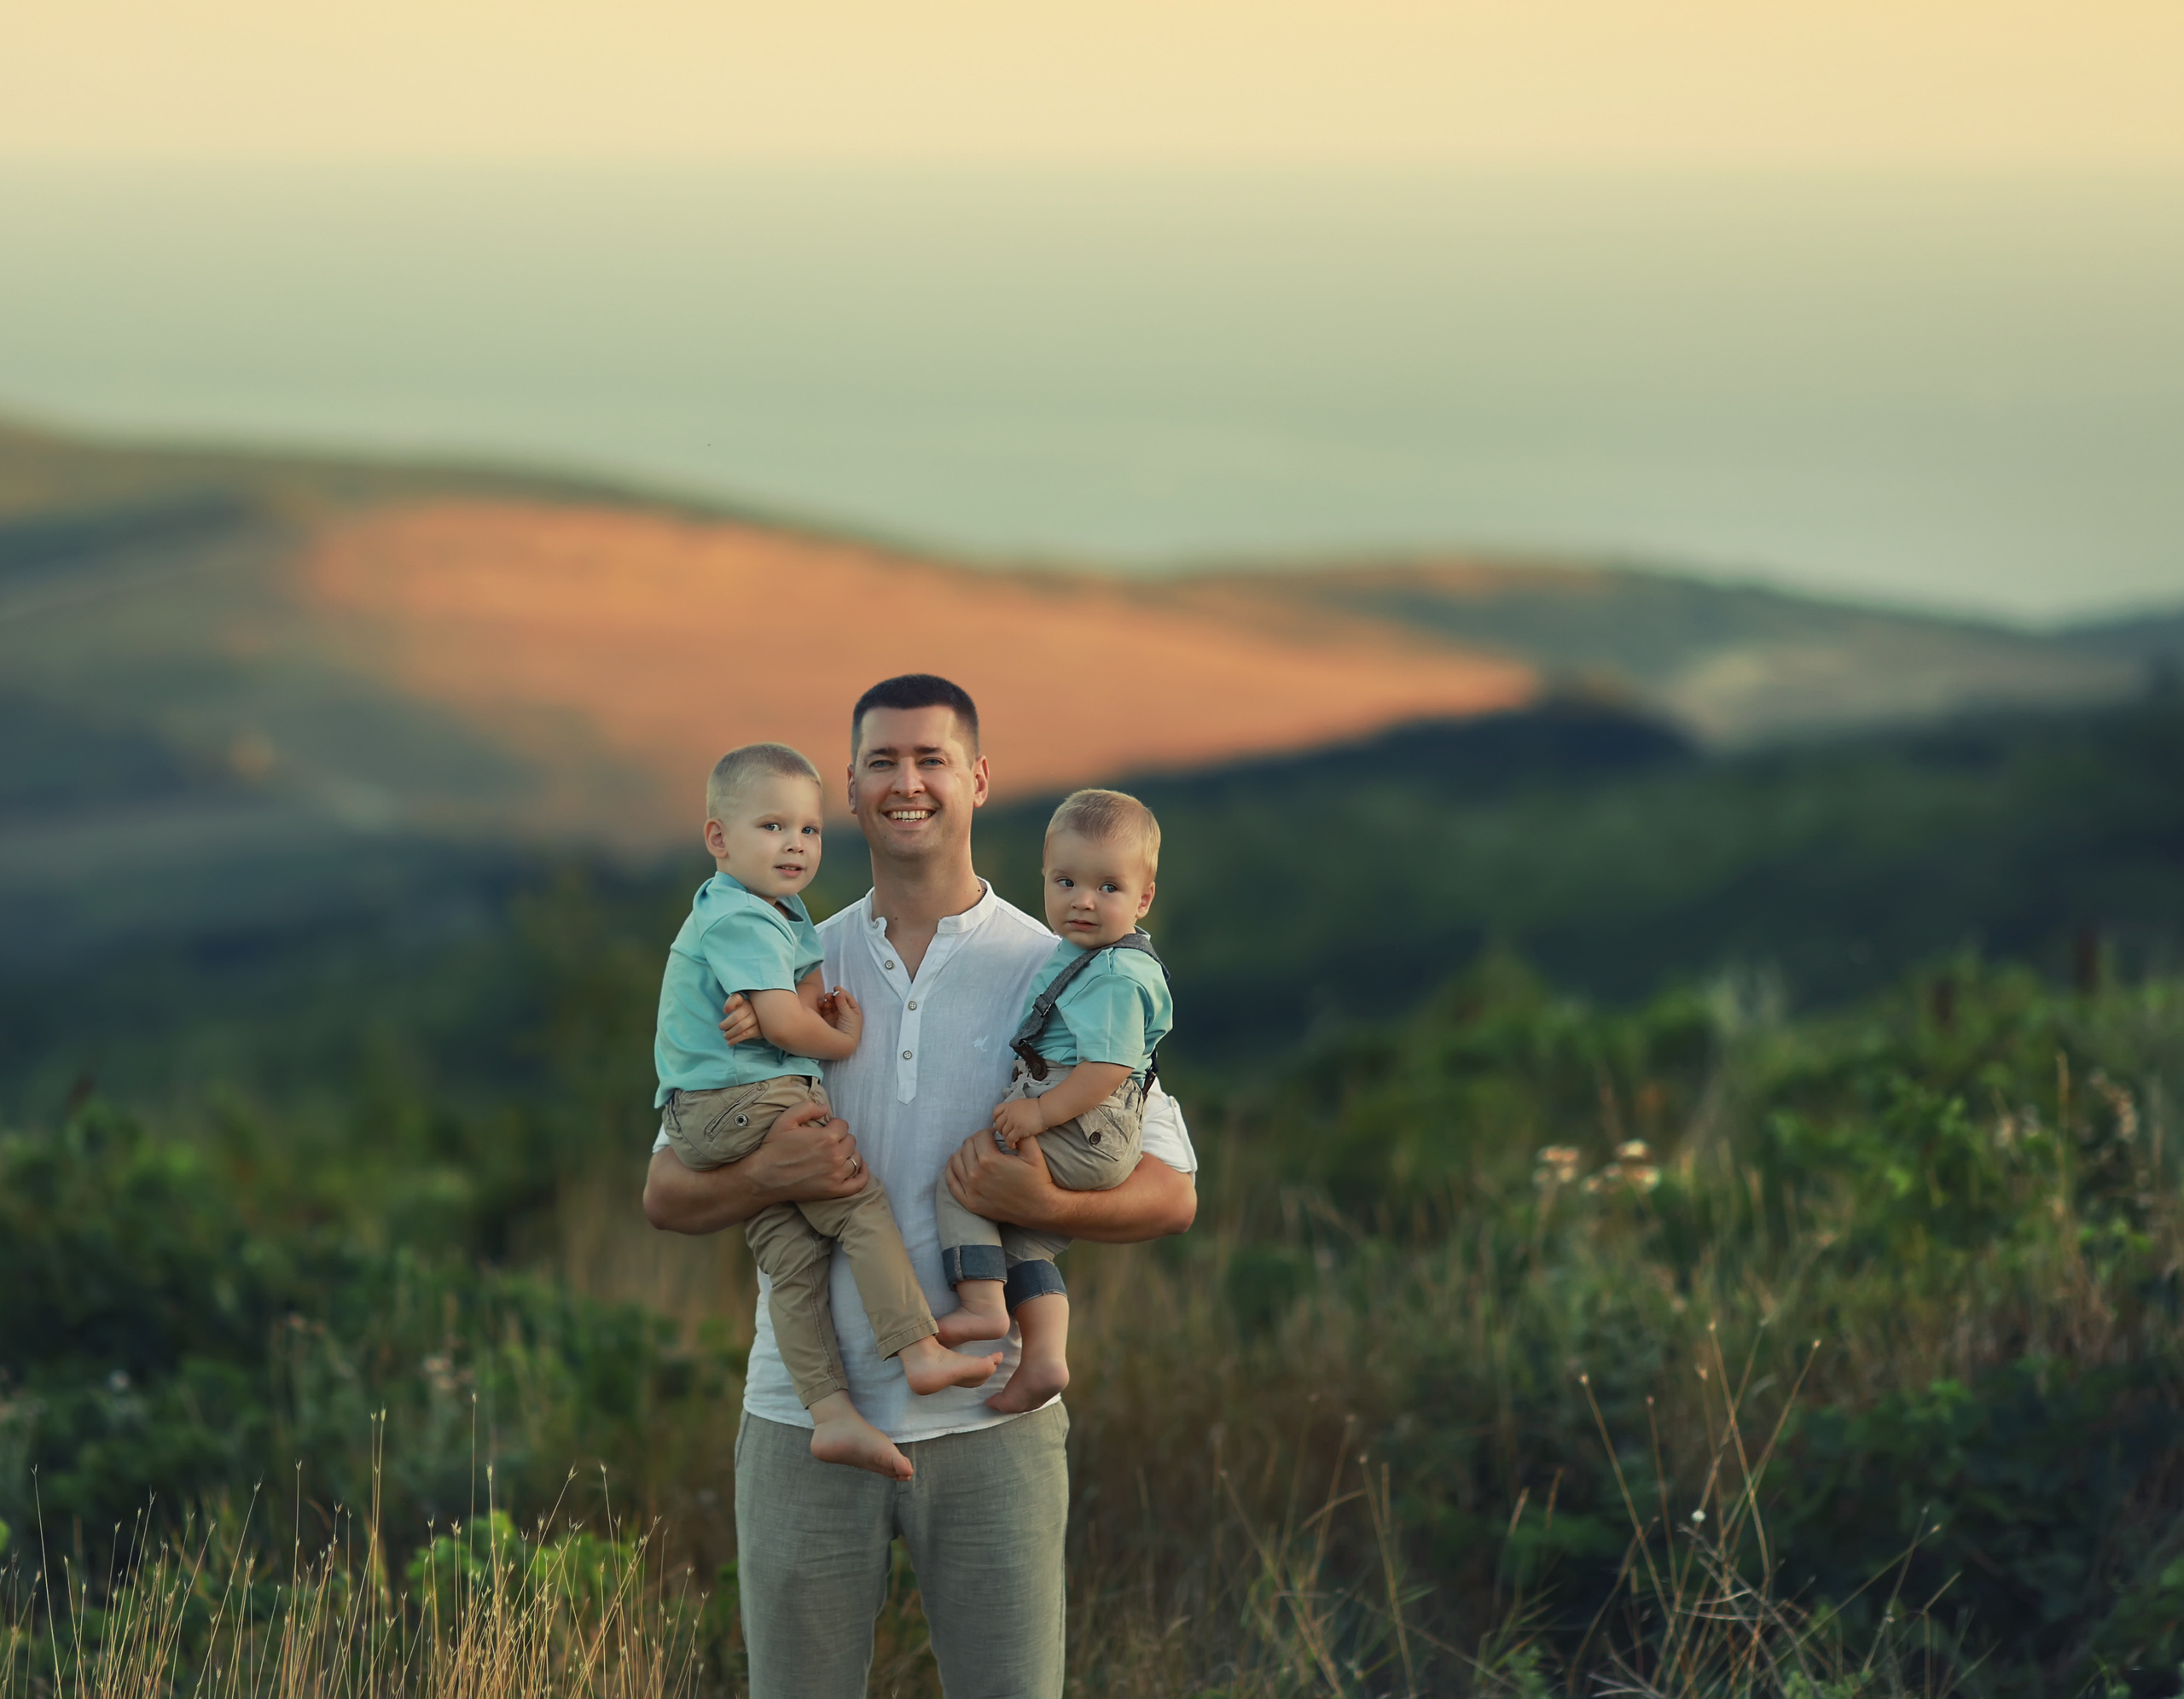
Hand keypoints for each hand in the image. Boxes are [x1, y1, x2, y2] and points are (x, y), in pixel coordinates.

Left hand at [718, 992, 758, 1046]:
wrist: (759, 1020)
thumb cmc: (744, 1011)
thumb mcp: (738, 1004)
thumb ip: (732, 1002)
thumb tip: (726, 1011)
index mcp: (746, 1002)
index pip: (736, 998)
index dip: (729, 1005)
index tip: (724, 1012)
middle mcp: (753, 1009)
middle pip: (736, 1017)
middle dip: (726, 1024)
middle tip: (722, 1029)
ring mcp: (757, 1020)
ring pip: (741, 1027)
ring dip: (731, 1033)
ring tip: (726, 1036)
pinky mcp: (759, 1030)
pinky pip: (746, 1035)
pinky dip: (736, 1039)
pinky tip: (730, 1042)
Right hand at [746, 1098, 867, 1205]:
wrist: (764, 1177)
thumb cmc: (774, 1148)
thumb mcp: (785, 1120)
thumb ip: (807, 1108)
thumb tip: (825, 1109)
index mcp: (826, 1138)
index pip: (843, 1125)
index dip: (833, 1125)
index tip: (824, 1129)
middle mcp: (834, 1156)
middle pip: (851, 1141)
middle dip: (841, 1138)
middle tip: (827, 1142)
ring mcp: (836, 1176)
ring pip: (855, 1159)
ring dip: (849, 1154)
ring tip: (837, 1153)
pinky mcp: (833, 1191)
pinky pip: (858, 1184)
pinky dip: (863, 1175)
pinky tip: (860, 1167)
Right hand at [820, 986, 862, 1045]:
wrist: (843, 1045)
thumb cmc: (850, 1029)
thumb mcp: (848, 1015)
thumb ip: (843, 1003)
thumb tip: (840, 992)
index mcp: (854, 1012)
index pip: (848, 999)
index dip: (843, 993)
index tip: (836, 988)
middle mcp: (845, 1013)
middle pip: (839, 1001)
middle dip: (833, 997)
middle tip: (828, 995)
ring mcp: (837, 1017)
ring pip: (832, 1005)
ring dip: (828, 1001)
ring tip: (824, 1002)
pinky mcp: (829, 1020)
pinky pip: (826, 1010)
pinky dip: (823, 1006)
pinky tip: (820, 1004)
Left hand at [945, 1124, 1056, 1225]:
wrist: (1039, 1208)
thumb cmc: (1037, 1179)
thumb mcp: (1033, 1152)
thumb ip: (1020, 1134)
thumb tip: (1007, 1126)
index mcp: (990, 1160)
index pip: (979, 1136)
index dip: (989, 1132)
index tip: (995, 1135)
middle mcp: (976, 1174)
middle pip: (967, 1146)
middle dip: (977, 1141)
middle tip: (987, 1143)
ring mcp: (971, 1190)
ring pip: (955, 1161)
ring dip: (964, 1153)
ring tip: (976, 1153)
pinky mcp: (969, 1202)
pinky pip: (951, 1182)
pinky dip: (951, 1170)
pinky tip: (958, 1164)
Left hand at [990, 1095, 1046, 1148]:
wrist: (1047, 1109)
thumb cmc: (1039, 1108)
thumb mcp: (1023, 1104)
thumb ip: (1015, 1109)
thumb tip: (1011, 1117)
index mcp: (1010, 1105)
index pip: (996, 1112)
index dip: (996, 1120)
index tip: (1001, 1125)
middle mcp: (1009, 1112)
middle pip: (998, 1124)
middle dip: (1001, 1131)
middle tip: (1007, 1136)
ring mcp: (1013, 1120)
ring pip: (1003, 1133)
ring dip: (1006, 1139)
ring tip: (1012, 1142)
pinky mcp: (1019, 1129)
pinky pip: (1009, 1139)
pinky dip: (1010, 1144)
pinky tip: (1014, 1146)